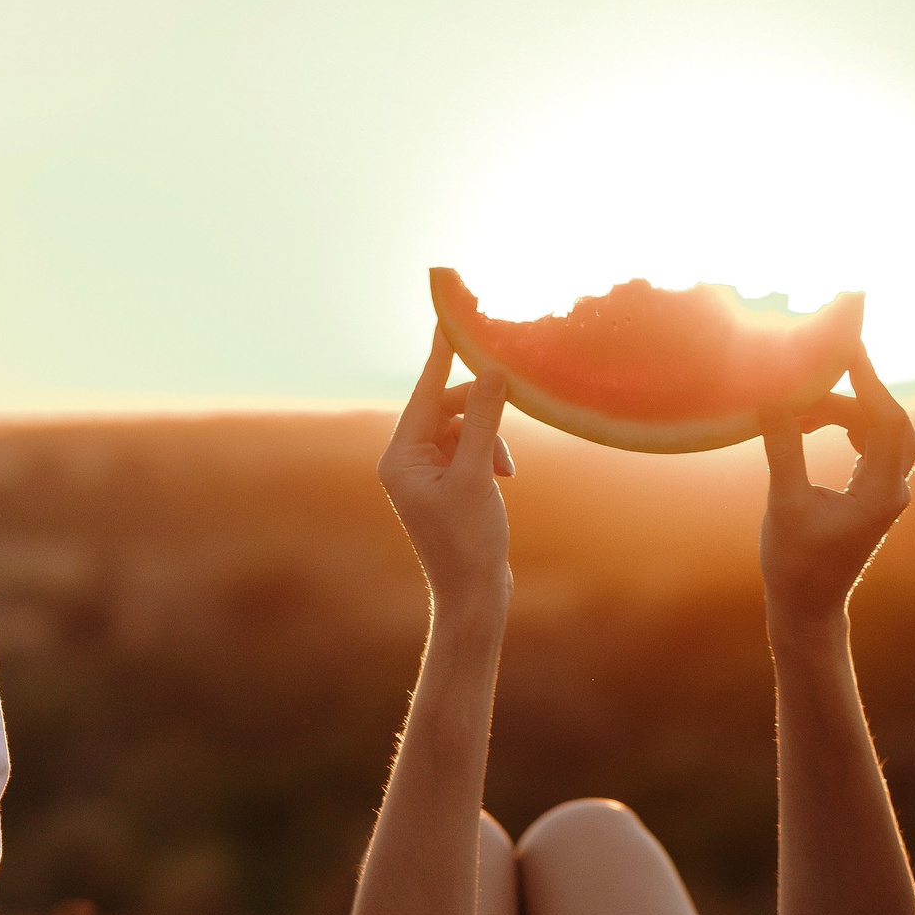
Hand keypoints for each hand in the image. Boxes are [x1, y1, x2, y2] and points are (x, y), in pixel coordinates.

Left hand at [377, 332, 513, 603]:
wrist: (472, 593)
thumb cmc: (469, 541)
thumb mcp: (478, 476)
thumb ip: (484, 423)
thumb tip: (491, 374)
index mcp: (400, 457)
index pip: (423, 394)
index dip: (440, 358)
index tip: (448, 321)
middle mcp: (405, 460)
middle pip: (445, 408)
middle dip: (481, 412)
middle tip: (514, 401)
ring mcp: (425, 472)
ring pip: (462, 428)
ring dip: (490, 438)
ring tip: (506, 470)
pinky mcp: (446, 482)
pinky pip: (469, 447)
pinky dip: (490, 454)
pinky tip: (506, 476)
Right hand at [760, 345, 914, 624]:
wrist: (807, 605)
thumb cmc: (794, 561)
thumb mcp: (784, 502)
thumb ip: (783, 449)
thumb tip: (772, 400)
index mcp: (881, 491)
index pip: (886, 420)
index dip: (868, 381)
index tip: (847, 349)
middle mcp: (893, 490)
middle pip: (891, 423)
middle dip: (861, 391)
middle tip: (829, 364)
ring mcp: (886, 495)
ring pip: (882, 435)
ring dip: (850, 412)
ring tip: (808, 400)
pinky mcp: (872, 498)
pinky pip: (872, 449)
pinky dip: (849, 428)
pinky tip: (819, 422)